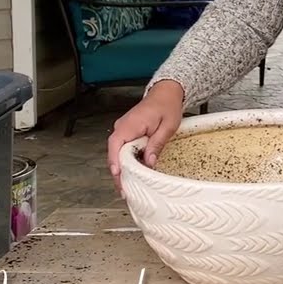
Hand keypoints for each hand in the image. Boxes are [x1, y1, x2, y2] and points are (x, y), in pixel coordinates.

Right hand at [107, 80, 185, 194]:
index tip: (118, 175)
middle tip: (124, 191)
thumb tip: (149, 162)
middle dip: (118, 173)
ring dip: (122, 169)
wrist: (166, 93)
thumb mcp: (168, 126)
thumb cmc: (167, 106)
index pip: (115, 144)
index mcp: (129, 124)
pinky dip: (127, 162)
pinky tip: (132, 174)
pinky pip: (123, 150)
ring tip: (127, 187)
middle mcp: (122, 128)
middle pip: (114, 153)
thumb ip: (157, 144)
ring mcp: (123, 131)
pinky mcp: (127, 134)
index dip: (115, 161)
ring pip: (118, 153)